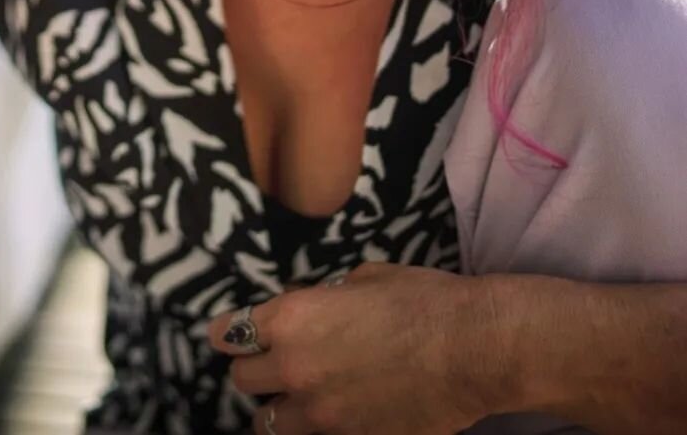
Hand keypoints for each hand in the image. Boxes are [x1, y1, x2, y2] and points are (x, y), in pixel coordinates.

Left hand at [208, 264, 499, 434]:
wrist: (472, 348)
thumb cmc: (421, 300)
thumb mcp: (361, 280)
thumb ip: (322, 298)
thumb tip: (310, 306)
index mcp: (291, 318)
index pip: (228, 333)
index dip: (226, 332)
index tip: (230, 334)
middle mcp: (294, 368)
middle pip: (241, 380)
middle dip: (253, 368)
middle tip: (269, 362)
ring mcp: (321, 413)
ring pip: (267, 423)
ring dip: (276, 408)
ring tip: (294, 397)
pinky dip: (314, 427)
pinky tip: (331, 413)